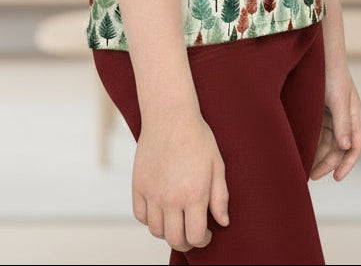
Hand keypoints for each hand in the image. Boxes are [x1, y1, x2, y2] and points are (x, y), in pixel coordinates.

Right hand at [132, 110, 229, 251]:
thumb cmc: (197, 138)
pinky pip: (140, 215)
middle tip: (192, 234)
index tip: (207, 233)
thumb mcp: (217, 165)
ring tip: (176, 221)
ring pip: (156, 230)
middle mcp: (171, 198)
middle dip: (186, 243)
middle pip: (174, 239)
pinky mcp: (138, 185)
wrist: (170, 116)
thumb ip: (220, 197)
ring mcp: (152, 193)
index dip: (203, 241)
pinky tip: (160, 210)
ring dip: (167, 232)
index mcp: (194, 195)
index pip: (196, 236)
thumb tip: (223, 222)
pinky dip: (149, 219)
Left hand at [310, 62, 360, 180]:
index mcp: (355, 116)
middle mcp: (345, 119)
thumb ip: (342, 122)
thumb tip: (346, 147)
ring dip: (317, 156)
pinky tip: (300, 152)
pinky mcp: (318, 112)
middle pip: (339, 149)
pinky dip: (311, 144)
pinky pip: (316, 133)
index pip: (355, 147)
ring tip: (303, 169)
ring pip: (326, 143)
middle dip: (327, 164)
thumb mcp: (337, 98)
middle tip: (311, 176)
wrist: (317, 54)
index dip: (347, 164)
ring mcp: (332, 116)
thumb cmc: (331, 73)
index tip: (336, 178)